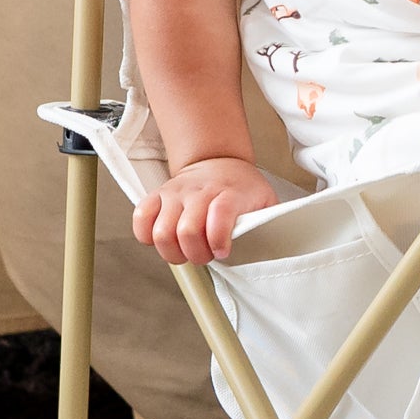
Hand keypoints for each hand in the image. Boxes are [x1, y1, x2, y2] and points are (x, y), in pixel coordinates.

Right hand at [135, 155, 280, 264]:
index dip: (218, 238)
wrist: (219, 162)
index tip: (222, 252)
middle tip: (205, 255)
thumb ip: (272, 222)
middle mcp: (200, 191)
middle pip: (187, 230)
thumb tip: (279, 243)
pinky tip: (164, 239)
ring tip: (187, 251)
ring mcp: (175, 193)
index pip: (221, 213)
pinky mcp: (157, 196)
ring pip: (161, 232)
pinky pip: (140, 218)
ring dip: (173, 251)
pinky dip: (147, 236)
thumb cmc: (242, 190)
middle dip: (196, 254)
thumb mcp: (266, 202)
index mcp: (230, 193)